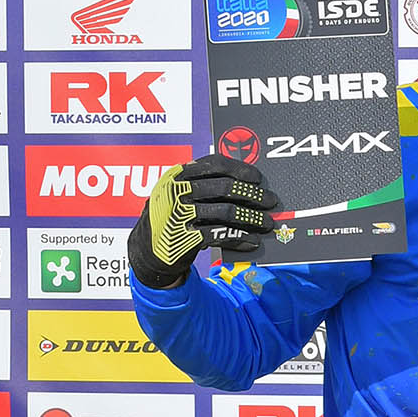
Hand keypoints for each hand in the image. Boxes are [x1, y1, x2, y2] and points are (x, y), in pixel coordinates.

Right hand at [127, 154, 280, 290]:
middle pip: (225, 187)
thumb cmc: (170, 219)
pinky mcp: (184, 238)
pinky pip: (221, 235)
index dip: (240, 169)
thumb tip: (246, 183)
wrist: (146, 252)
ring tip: (268, 223)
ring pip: (227, 212)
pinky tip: (254, 241)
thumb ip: (202, 185)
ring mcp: (179, 215)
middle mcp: (176, 192)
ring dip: (253, 218)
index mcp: (177, 176)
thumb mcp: (178, 196)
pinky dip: (241, 237)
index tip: (258, 178)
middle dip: (253, 195)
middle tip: (271, 201)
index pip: (214, 164)